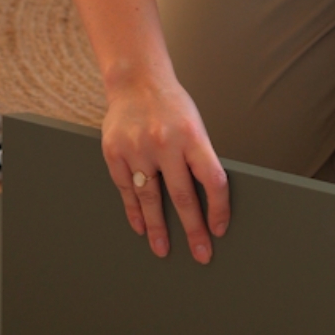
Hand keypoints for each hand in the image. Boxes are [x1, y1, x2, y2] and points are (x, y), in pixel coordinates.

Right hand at [101, 73, 229, 263]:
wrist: (136, 80)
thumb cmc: (172, 106)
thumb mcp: (195, 126)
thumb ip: (199, 159)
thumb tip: (208, 202)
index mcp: (192, 136)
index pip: (212, 180)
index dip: (219, 208)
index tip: (220, 230)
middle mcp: (165, 143)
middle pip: (182, 196)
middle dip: (193, 229)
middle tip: (200, 254)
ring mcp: (137, 148)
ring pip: (149, 198)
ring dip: (158, 228)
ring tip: (163, 249)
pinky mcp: (114, 151)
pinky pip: (126, 189)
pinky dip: (134, 211)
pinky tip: (141, 227)